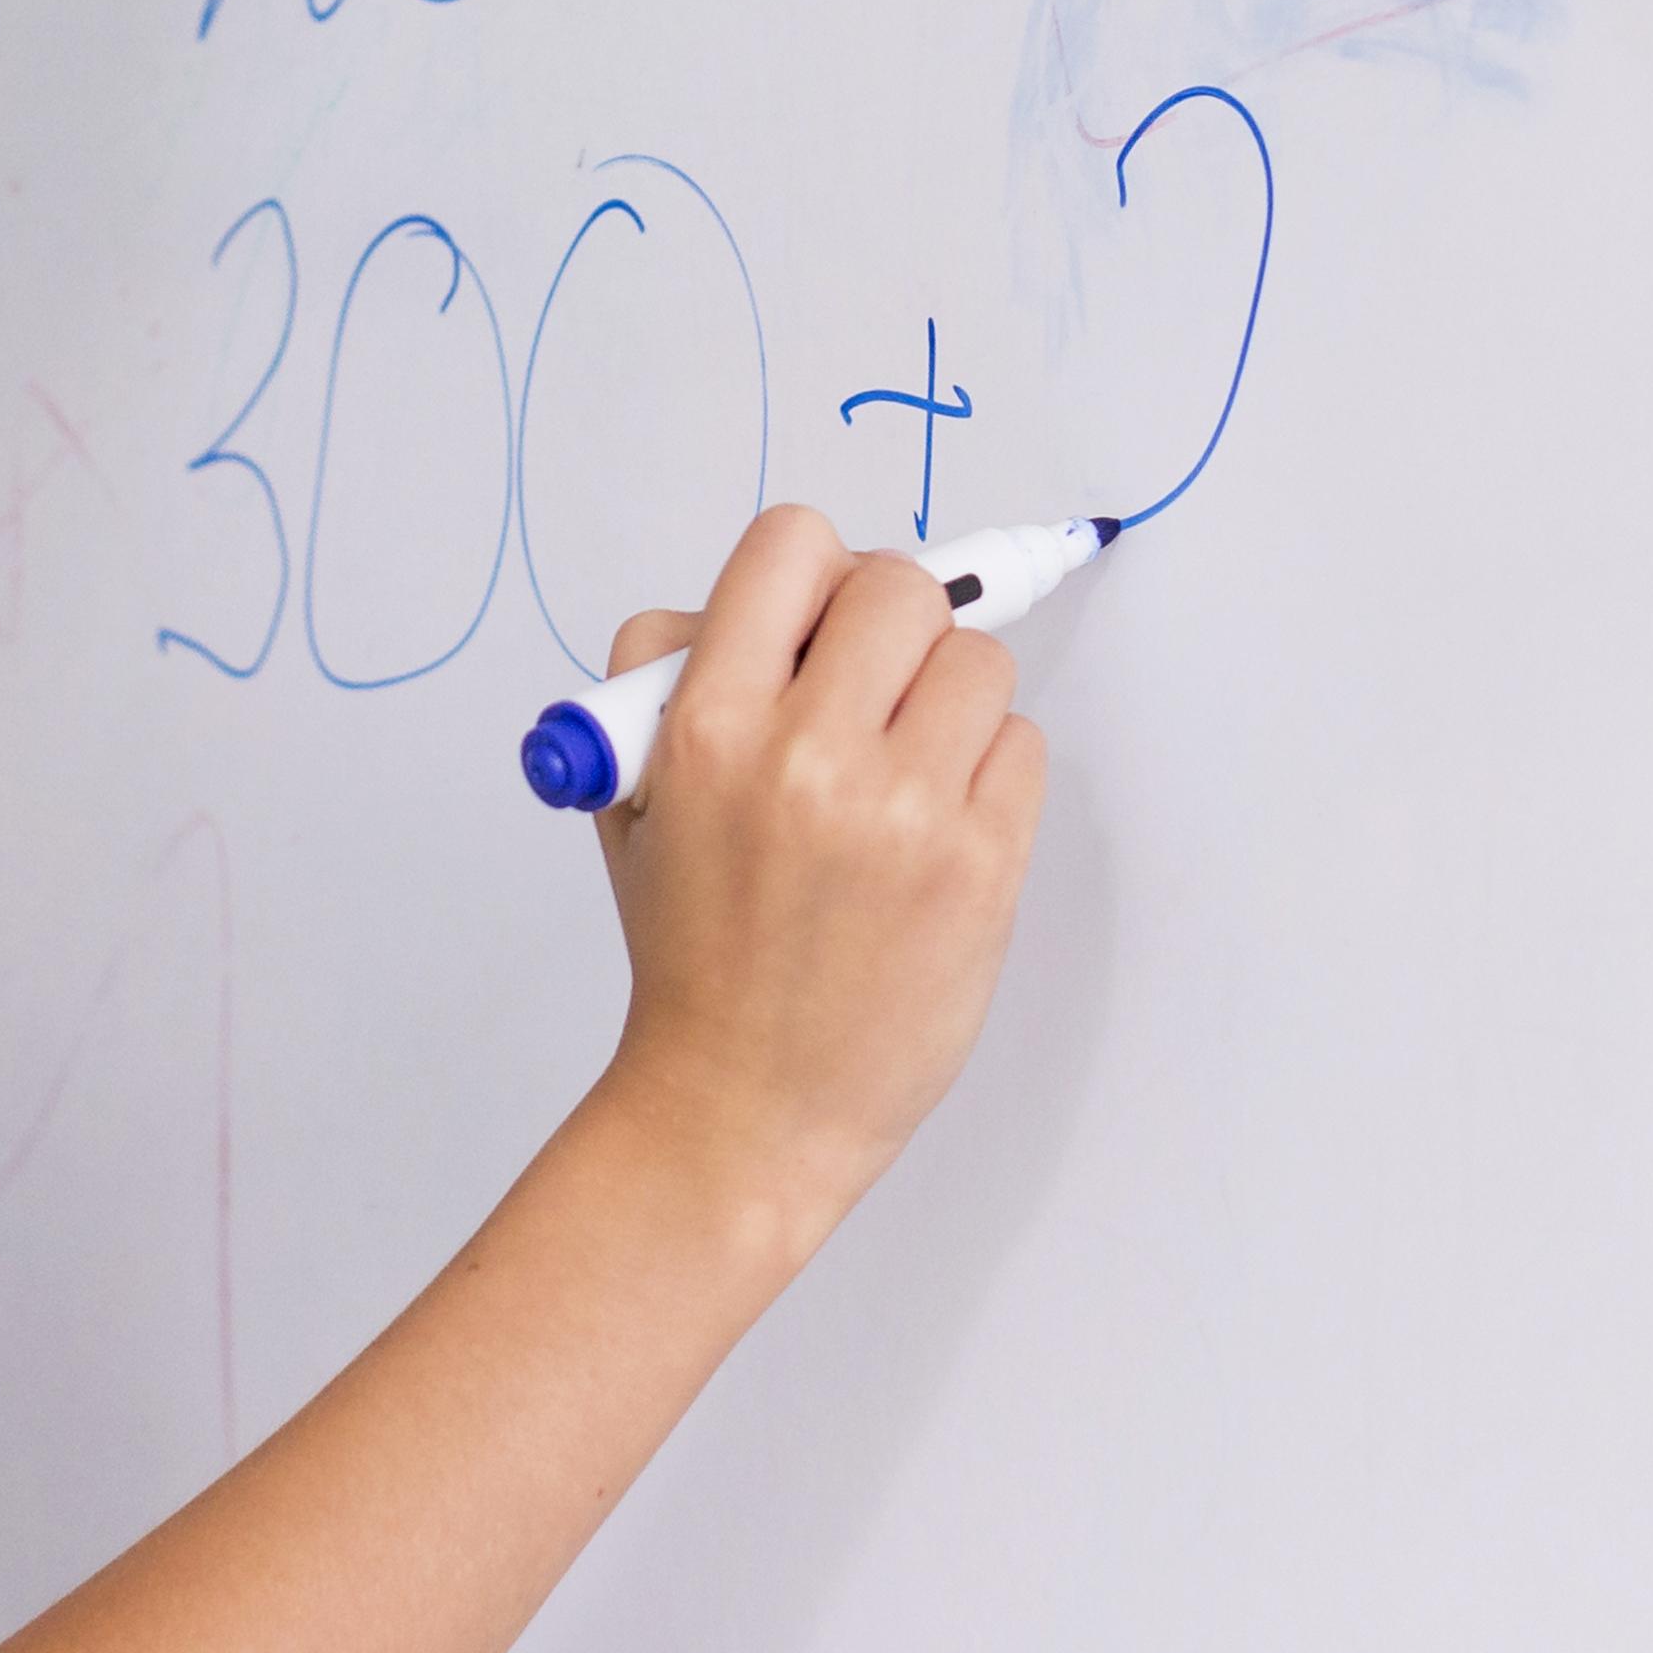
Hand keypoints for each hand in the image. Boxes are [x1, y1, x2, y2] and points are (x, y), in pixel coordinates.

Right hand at [584, 504, 1047, 1241]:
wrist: (745, 1107)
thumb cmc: (695, 954)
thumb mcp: (631, 797)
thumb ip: (671, 675)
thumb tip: (760, 597)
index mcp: (705, 727)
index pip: (791, 545)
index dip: (814, 574)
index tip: (821, 622)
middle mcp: (806, 756)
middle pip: (902, 586)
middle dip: (893, 627)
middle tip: (873, 690)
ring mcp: (904, 812)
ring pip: (978, 659)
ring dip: (950, 698)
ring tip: (905, 771)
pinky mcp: (981, 865)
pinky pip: (1021, 744)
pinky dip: (989, 770)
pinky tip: (938, 827)